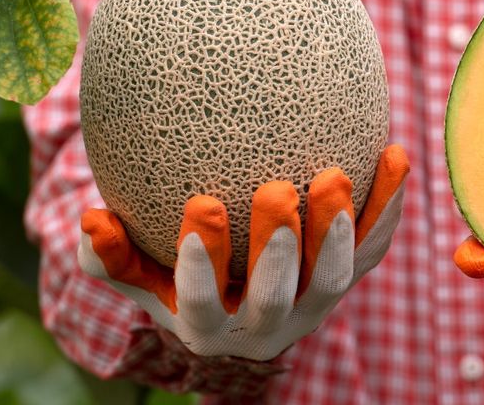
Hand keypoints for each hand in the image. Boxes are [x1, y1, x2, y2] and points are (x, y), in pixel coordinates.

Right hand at [78, 145, 409, 360]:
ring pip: (333, 280)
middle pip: (277, 298)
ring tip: (333, 177)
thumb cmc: (167, 269)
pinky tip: (396, 154)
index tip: (199, 209)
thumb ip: (107, 251)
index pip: (204, 305)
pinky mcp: (347, 279)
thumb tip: (88, 216)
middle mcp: (264, 329)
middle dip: (279, 249)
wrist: (232, 295)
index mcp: (207, 328)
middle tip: (277, 190)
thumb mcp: (131, 268)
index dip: (203, 267)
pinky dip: (386, 205)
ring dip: (337, 233)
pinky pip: (373, 246)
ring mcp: (311, 307)